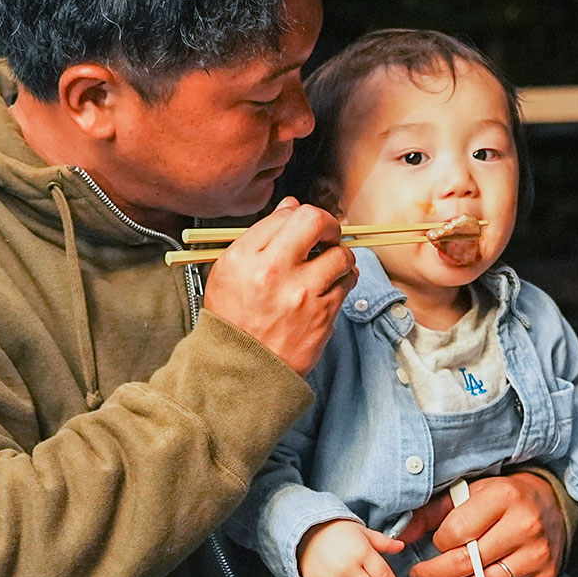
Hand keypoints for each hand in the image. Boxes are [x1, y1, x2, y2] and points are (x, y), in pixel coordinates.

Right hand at [201, 197, 356, 374]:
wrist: (242, 369)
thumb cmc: (234, 319)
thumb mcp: (229, 272)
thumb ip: (259, 237)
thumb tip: (291, 207)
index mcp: (244, 257)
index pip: (286, 214)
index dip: (298, 216)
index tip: (301, 227)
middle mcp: (273, 271)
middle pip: (316, 221)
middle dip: (328, 223)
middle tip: (326, 234)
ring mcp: (302, 293)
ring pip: (341, 253)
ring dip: (340, 255)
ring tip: (329, 265)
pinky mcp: (324, 314)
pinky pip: (348, 282)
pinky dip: (344, 280)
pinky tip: (330, 287)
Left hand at [399, 473, 566, 576]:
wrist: (552, 505)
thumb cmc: (503, 499)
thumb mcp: (469, 492)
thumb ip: (432, 513)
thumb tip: (399, 536)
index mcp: (503, 498)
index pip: (457, 532)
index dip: (436, 545)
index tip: (430, 547)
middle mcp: (524, 527)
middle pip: (467, 564)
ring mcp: (536, 556)